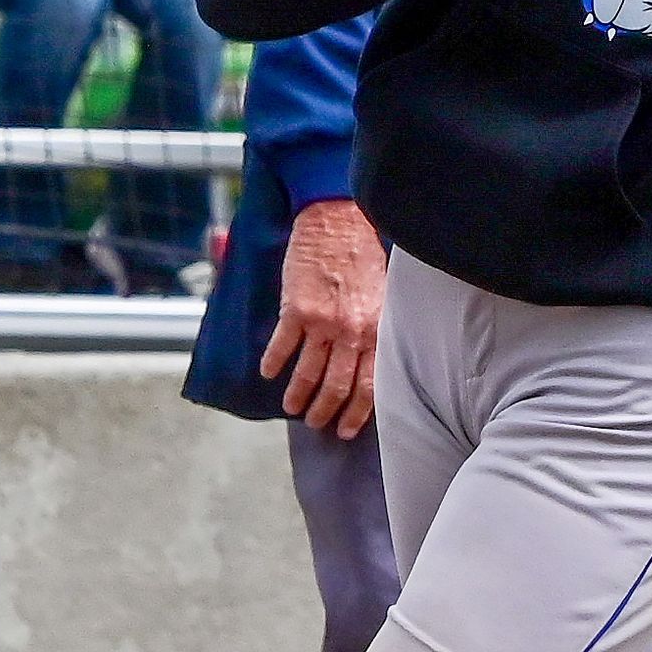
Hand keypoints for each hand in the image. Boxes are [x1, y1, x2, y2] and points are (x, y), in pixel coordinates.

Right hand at [257, 196, 383, 439]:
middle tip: (314, 422)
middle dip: (324, 411)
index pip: (368, 386)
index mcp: (375, 330)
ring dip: (297, 395)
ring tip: (291, 408)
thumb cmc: (362, 254)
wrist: (337, 221)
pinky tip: (268, 374)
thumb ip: (375, 328)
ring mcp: (322, 322)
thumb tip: (367, 359)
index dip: (356, 413)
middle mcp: (350, 332)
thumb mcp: (382, 295)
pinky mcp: (296, 309)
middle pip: (337, 386)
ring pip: (308, 373)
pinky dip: (274, 364)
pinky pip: (282, 346)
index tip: (345, 430)